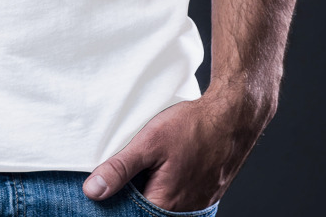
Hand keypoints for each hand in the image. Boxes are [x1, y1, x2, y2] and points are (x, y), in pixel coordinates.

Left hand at [81, 84, 276, 210]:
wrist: (233, 118)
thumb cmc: (193, 127)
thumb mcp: (149, 142)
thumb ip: (120, 168)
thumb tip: (92, 191)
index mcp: (165, 205)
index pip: (129, 214)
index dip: (114, 202)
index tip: (103, 189)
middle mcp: (183, 213)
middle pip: (146, 211)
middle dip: (131, 196)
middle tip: (125, 171)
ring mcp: (197, 206)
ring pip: (162, 206)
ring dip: (149, 190)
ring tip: (145, 167)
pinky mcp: (205, 196)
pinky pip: (178, 199)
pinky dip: (166, 186)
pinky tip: (162, 167)